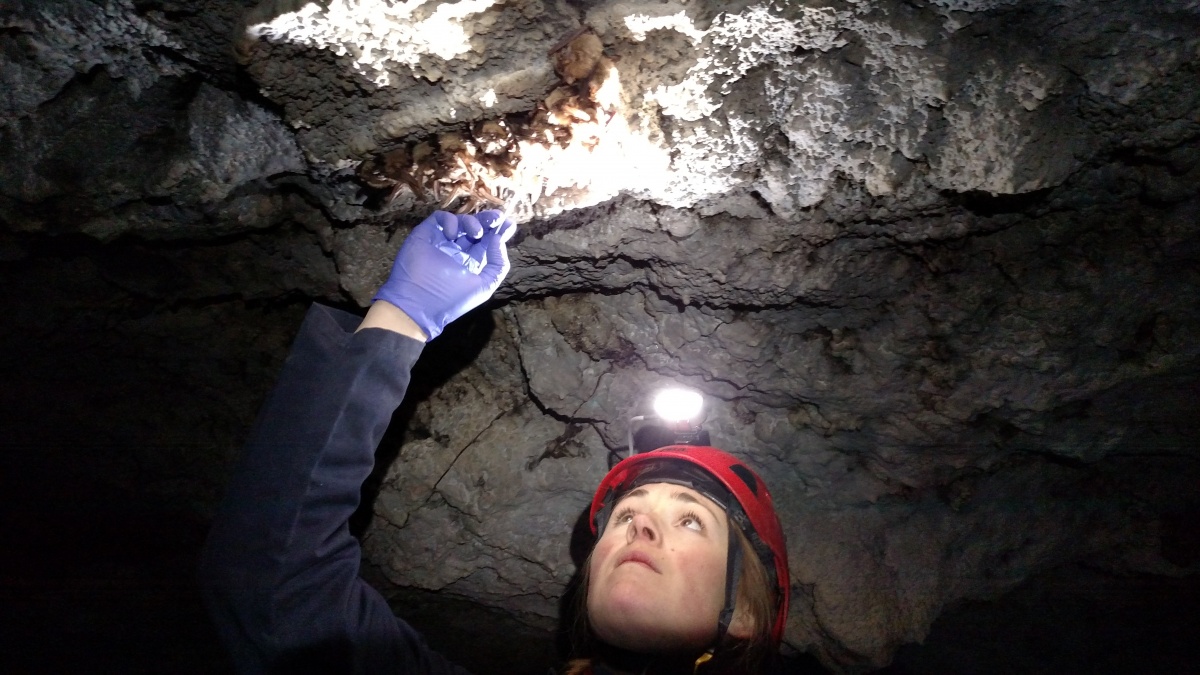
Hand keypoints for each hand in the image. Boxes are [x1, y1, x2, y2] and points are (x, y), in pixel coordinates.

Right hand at [373, 210, 515, 339]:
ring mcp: (441, 242)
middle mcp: (457, 251)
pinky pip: (439, 218)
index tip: (509, 225)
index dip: (499, 233)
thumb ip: (497, 264)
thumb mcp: (484, 286)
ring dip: (472, 222)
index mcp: (471, 262)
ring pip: (461, 221)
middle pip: (476, 228)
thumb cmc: (452, 299)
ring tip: (476, 233)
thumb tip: (498, 240)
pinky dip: (450, 221)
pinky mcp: (425, 234)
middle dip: (488, 221)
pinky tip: (453, 234)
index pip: (487, 242)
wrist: (418, 304)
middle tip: (498, 218)